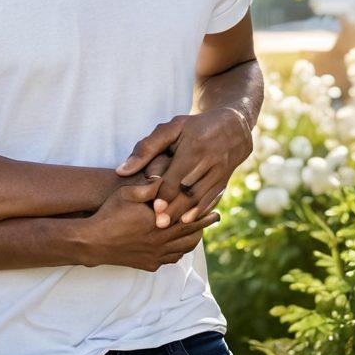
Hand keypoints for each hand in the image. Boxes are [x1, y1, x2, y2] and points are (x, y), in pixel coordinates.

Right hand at [76, 182, 219, 271]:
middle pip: (190, 233)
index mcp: (158, 222)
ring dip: (194, 238)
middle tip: (216, 216)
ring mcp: (156, 255)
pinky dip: (179, 251)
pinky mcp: (149, 264)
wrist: (93, 242)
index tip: (215, 201)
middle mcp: (161, 241)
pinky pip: (171, 259)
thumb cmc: (109, 213)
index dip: (203, 208)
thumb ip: (149, 186)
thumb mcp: (127, 192)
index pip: (188, 215)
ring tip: (200, 229)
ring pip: (183, 249)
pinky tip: (180, 245)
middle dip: (204, 224)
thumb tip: (165, 179)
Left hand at [115, 110, 252, 227]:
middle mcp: (210, 161)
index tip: (154, 208)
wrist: (232, 127)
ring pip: (202, 197)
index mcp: (195, 146)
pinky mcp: (225, 181)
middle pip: (190, 190)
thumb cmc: (193, 127)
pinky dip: (201, 212)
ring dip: (187, 214)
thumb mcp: (170, 130)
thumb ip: (145, 149)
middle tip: (159, 224)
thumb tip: (122, 171)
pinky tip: (189, 222)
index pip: (178, 175)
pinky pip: (214, 199)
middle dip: (175, 208)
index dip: (166, 193)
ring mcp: (220, 172)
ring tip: (170, 227)